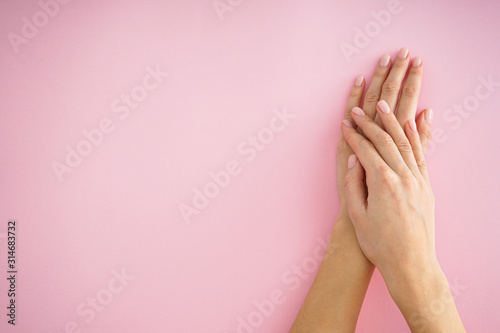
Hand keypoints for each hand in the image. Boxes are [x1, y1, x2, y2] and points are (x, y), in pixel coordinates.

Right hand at [341, 101, 434, 282]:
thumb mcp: (357, 217)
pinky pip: (421, 154)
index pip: (365, 150)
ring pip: (404, 142)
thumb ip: (353, 185)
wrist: (411, 264)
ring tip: (382, 105)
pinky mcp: (426, 186)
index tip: (345, 124)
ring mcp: (418, 180)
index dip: (353, 135)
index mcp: (382, 183)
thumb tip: (354, 161)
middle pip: (385, 141)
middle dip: (369, 123)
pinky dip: (416, 136)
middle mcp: (403, 177)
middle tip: (358, 110)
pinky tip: (412, 122)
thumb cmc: (380, 244)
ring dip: (392, 121)